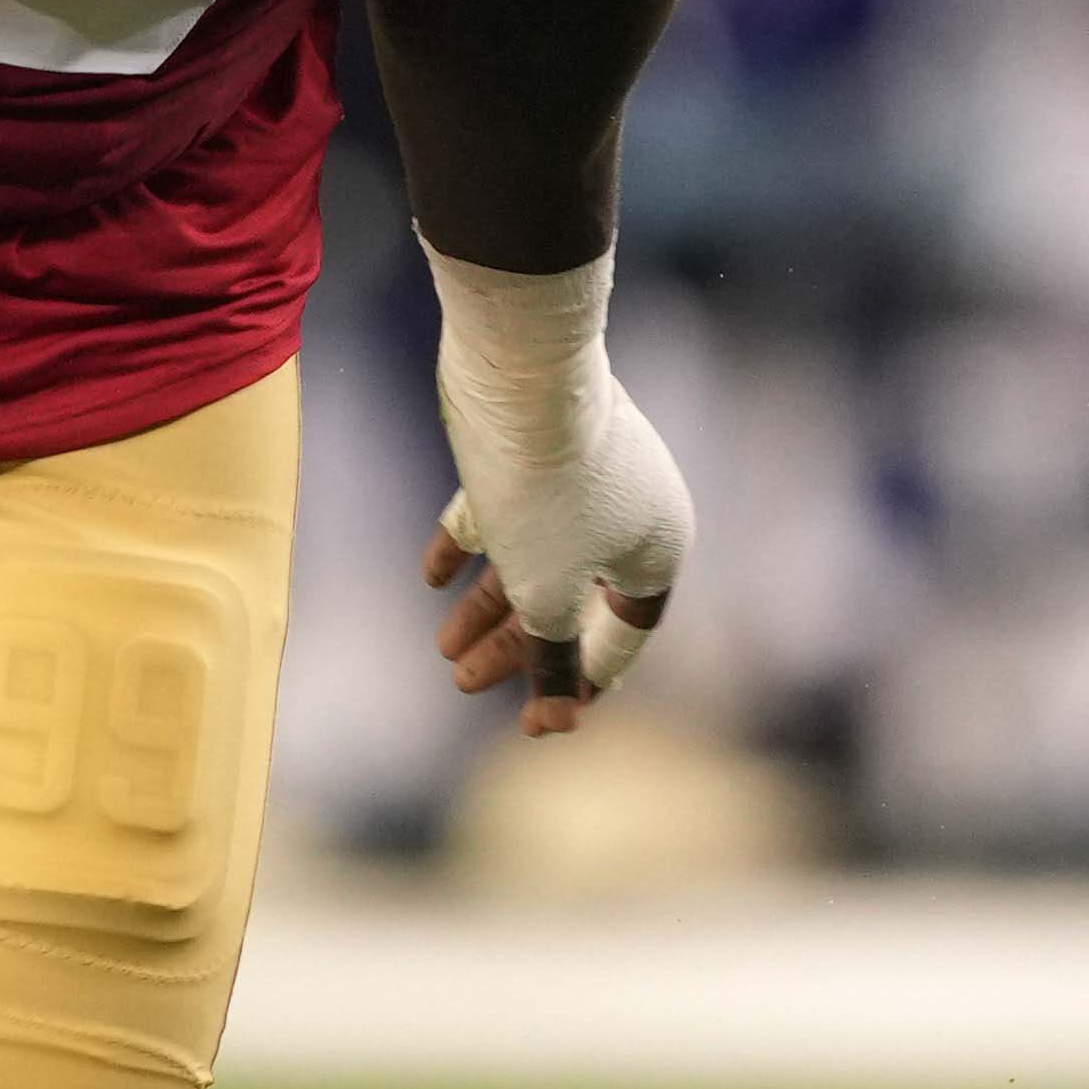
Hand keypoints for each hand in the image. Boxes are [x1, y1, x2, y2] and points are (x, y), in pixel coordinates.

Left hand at [418, 238, 687, 737]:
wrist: (520, 366)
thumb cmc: (547, 488)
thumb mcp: (547, 592)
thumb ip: (554, 657)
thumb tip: (558, 721)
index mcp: (656, 551)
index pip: (623, 638)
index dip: (580, 684)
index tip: (537, 722)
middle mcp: (629, 514)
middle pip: (572, 602)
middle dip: (518, 647)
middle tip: (462, 683)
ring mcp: (582, 477)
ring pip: (536, 556)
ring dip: (489, 604)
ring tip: (441, 646)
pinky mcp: (534, 447)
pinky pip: (506, 509)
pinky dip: (473, 543)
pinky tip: (431, 576)